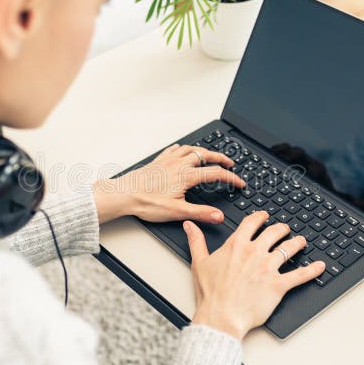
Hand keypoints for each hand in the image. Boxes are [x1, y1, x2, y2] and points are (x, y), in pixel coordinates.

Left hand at [93, 144, 245, 223]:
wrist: (123, 194)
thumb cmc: (145, 202)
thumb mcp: (177, 212)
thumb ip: (201, 213)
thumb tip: (218, 216)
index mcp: (186, 175)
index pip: (215, 173)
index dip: (231, 178)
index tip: (239, 183)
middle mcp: (178, 164)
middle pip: (205, 155)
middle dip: (221, 158)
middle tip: (230, 163)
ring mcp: (167, 161)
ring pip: (190, 149)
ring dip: (203, 150)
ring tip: (210, 155)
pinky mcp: (157, 161)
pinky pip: (174, 149)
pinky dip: (183, 148)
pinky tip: (183, 151)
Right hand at [184, 211, 325, 340]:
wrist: (220, 316)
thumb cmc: (210, 293)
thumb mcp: (199, 263)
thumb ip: (196, 241)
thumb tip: (190, 226)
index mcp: (236, 246)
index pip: (252, 223)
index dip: (261, 217)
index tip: (264, 216)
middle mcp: (254, 252)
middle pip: (274, 232)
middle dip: (282, 228)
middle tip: (285, 229)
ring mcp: (268, 268)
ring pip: (289, 249)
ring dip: (298, 243)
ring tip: (301, 242)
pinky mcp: (278, 285)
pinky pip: (300, 275)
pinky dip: (313, 270)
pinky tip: (320, 267)